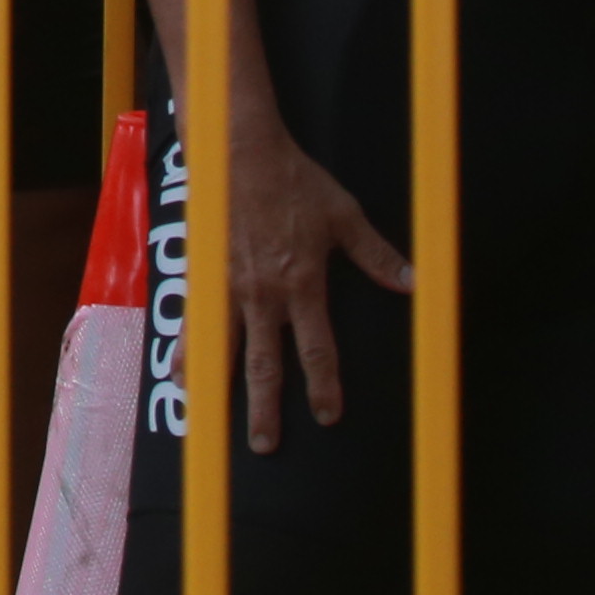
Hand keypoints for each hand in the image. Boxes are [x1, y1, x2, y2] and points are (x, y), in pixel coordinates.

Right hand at [214, 104, 414, 446]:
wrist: (238, 149)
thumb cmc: (293, 180)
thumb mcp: (344, 215)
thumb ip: (377, 255)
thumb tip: (415, 282)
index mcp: (301, 283)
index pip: (315, 347)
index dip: (323, 384)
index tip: (327, 416)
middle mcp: (262, 293)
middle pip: (263, 361)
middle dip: (264, 406)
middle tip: (264, 444)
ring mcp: (227, 283)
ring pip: (221, 345)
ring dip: (217, 385)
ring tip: (207, 417)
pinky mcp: (203, 269)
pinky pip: (193, 318)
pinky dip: (186, 349)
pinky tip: (179, 372)